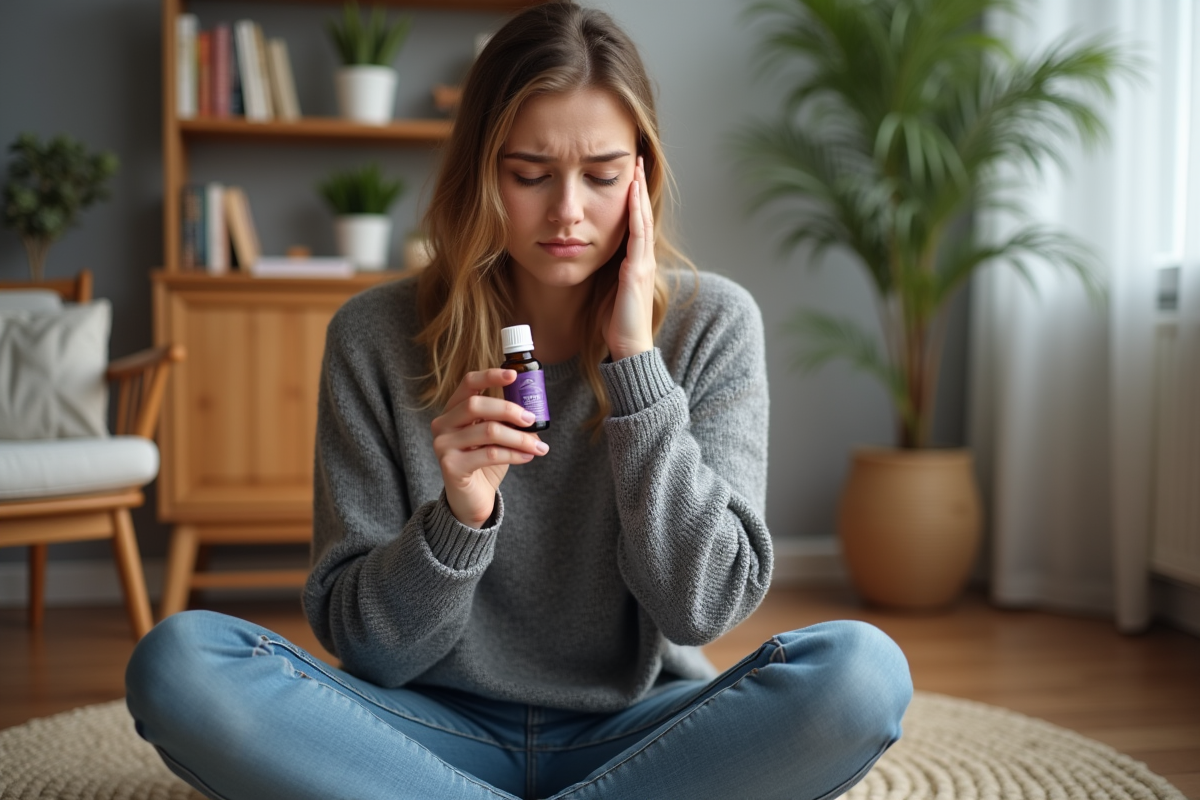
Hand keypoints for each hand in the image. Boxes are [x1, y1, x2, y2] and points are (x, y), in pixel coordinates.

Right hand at [430, 369, 548, 527]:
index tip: (514, 374)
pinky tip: (527, 457)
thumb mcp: (495, 436)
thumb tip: (533, 409)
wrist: (471, 499)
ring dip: (519, 437)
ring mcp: (443, 445)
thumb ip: (505, 419)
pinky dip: (514, 454)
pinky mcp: (450, 466)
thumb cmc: (485, 463)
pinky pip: (489, 454)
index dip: (490, 376)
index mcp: (453, 410)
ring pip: (487, 430)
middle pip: (476, 405)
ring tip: (538, 446)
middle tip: (532, 419)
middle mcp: (443, 424)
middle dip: (509, 410)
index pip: (468, 383)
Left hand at [604, 156, 655, 360]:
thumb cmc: (616, 324)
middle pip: (642, 214)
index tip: (629, 173)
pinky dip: (636, 213)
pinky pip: (638, 235)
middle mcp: (643, 259)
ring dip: (639, 192)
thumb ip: (605, 271)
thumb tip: (589, 254)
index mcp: (635, 262)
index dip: (633, 197)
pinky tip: (632, 194)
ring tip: (636, 167)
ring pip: (642, 219)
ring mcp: (642, 264)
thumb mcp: (608, 290)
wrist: (628, 348)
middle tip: (638, 157)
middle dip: (639, 185)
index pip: (636, 222)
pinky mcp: (636, 271)